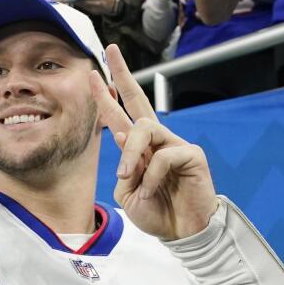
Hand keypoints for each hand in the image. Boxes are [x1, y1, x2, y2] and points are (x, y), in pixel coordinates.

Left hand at [89, 44, 217, 239]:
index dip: (106, 95)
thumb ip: (125, 167)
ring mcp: (175, 144)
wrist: (183, 234)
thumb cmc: (157, 212)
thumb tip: (122, 134)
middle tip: (109, 50)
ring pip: (144, 129)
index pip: (120, 114)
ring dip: (129, 154)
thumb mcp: (129, 193)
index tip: (92, 73)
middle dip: (122, 73)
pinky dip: (152, 177)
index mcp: (139, 147)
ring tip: (126, 178)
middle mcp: (157, 139)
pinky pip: (163, 157)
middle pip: (138, 99)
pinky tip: (153, 192)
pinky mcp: (191, 154)